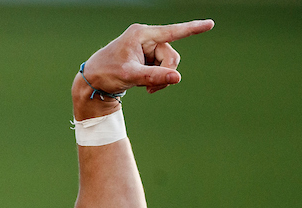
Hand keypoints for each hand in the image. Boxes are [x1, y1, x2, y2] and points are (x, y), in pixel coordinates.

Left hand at [82, 20, 214, 96]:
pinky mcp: (146, 56)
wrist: (91, 80)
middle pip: (170, 55)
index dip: (192, 28)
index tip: (210, 24)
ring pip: (168, 63)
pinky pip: (161, 67)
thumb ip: (154, 76)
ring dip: (161, 78)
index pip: (172, 31)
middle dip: (165, 73)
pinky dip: (157, 78)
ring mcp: (146, 47)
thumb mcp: (130, 76)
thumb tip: (177, 77)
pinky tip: (145, 86)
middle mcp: (145, 37)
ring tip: (147, 89)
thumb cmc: (106, 74)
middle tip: (153, 90)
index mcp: (141, 34)